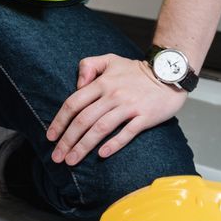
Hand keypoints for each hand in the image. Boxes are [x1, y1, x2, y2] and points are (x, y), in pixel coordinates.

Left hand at [45, 54, 186, 165]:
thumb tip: (77, 85)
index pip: (74, 103)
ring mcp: (129, 107)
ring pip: (101, 128)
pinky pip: (127, 133)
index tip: (50, 137)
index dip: (60, 121)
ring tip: (72, 160)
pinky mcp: (145, 117)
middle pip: (84, 120)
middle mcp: (113, 95)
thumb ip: (88, 66)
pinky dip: (113, 144)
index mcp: (102, 83)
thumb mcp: (110, 59)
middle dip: (67, 140)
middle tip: (57, 156)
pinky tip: (101, 155)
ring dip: (84, 146)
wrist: (169, 73)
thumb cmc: (136, 70)